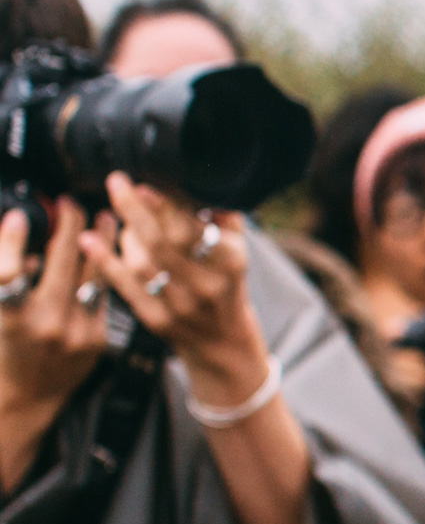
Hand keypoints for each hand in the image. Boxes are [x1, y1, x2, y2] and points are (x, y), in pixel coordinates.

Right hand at [0, 199, 113, 445]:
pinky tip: (111, 251)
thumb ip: (7, 280)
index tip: (18, 216)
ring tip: (104, 215)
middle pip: (61, 262)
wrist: (27, 397)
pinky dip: (106, 270)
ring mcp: (77, 332)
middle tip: (68, 202)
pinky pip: (105, 295)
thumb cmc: (4, 350)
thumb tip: (19, 235)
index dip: (11, 241)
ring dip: (100, 240)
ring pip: (94, 274)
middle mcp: (45, 325)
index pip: (9, 272)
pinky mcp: (98, 339)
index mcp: (10, 319)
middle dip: (67, 225)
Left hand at [81, 176, 268, 408]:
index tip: (145, 185)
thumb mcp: (236, 253)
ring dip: (123, 234)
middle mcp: (208, 285)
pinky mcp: (158, 320)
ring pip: (143, 263)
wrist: (223, 342)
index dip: (168, 207)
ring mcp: (181, 306)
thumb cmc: (225, 285)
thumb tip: (197, 181)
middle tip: (117, 182)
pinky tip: (90, 240)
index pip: (196, 229)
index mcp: (232, 263)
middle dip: (136, 210)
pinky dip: (106, 262)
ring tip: (117, 213)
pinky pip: (126, 287)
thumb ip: (222, 217)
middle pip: (164, 243)